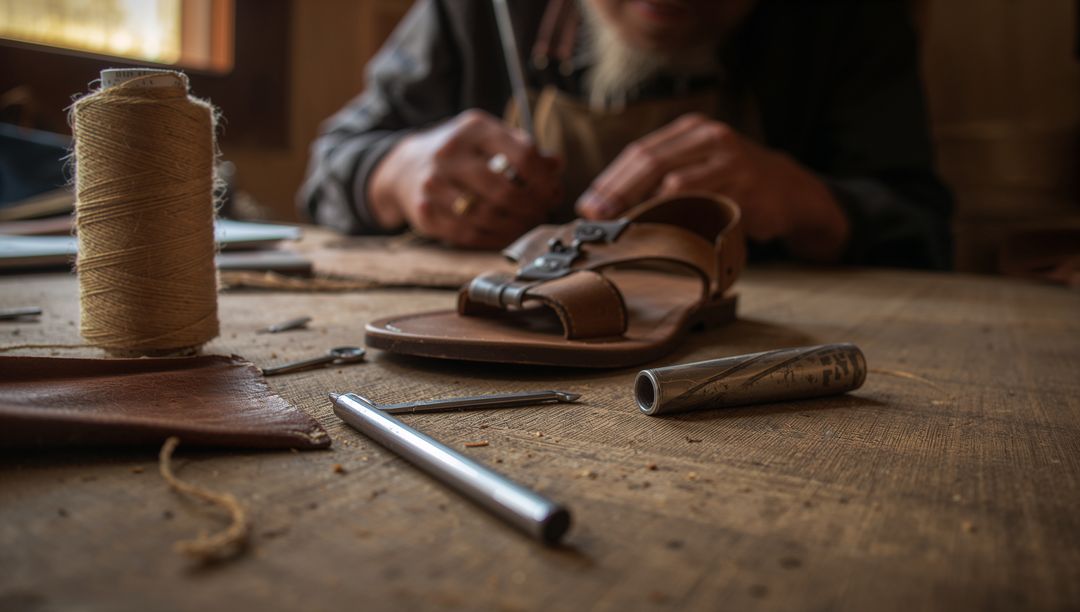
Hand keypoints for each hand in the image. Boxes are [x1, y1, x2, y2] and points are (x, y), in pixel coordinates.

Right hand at [369, 109, 562, 248]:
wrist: (403, 167)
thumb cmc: (459, 152)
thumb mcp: (488, 138)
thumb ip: (523, 149)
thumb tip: (556, 166)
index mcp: (473, 130)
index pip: (522, 156)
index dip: (545, 179)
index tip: (553, 190)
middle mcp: (449, 155)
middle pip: (505, 190)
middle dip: (532, 206)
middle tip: (543, 211)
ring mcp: (434, 186)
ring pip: (488, 216)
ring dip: (517, 226)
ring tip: (529, 223)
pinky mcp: (426, 214)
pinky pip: (470, 234)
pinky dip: (496, 238)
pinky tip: (508, 233)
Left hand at [576, 114, 848, 261]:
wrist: (793, 191)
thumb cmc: (736, 183)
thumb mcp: (700, 166)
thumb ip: (662, 176)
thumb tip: (607, 205)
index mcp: (691, 130)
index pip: (640, 151)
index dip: (610, 179)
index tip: (588, 205)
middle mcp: (710, 137)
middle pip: (650, 161)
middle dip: (617, 191)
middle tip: (596, 217)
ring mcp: (730, 159)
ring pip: (674, 181)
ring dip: (642, 206)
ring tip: (621, 227)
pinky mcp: (746, 186)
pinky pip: (703, 202)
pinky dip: (677, 216)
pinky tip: (658, 231)